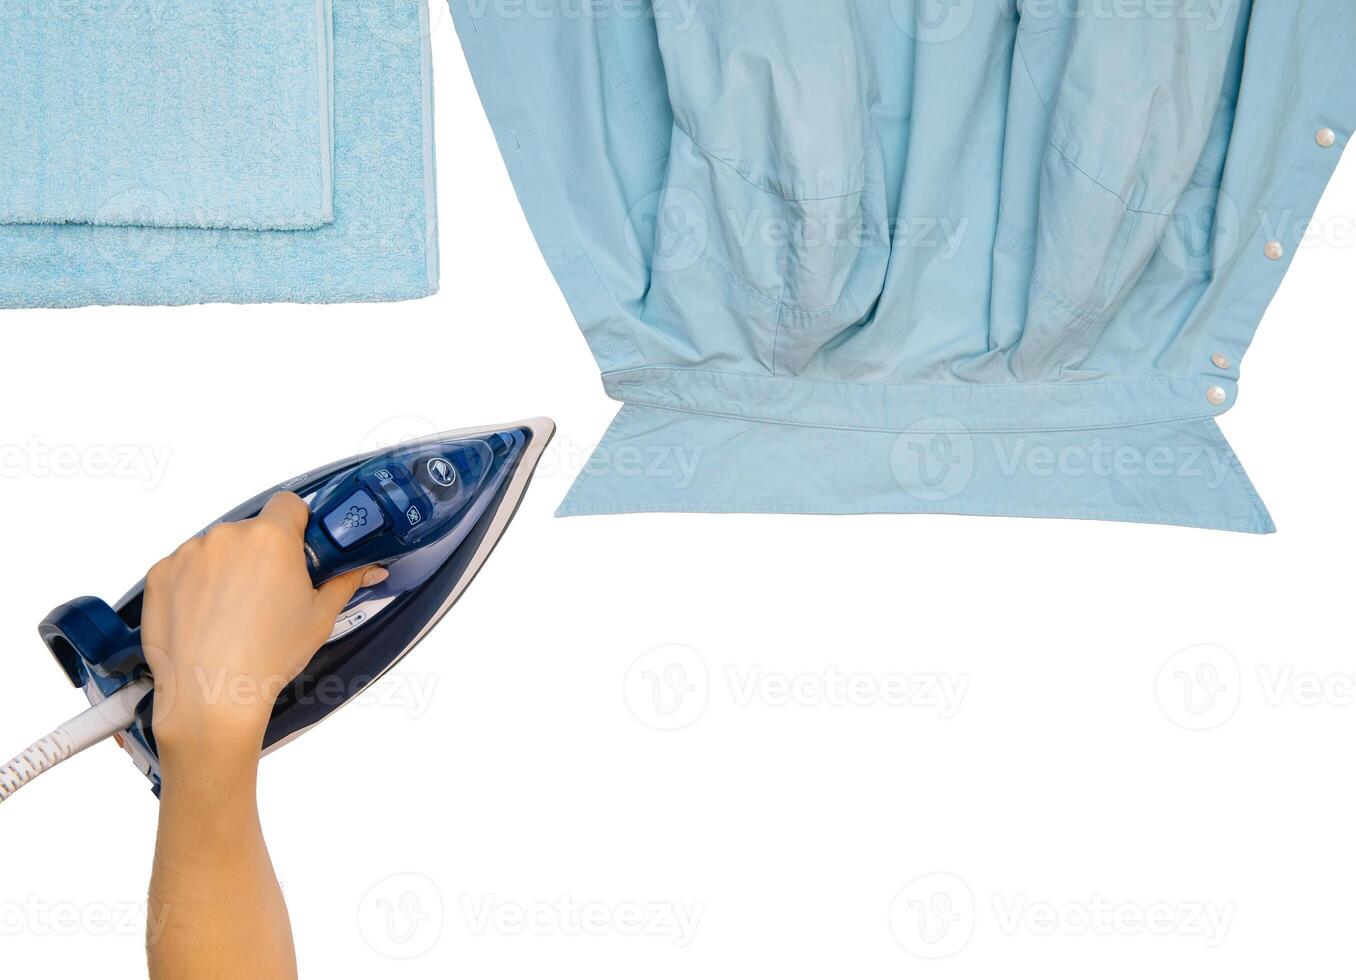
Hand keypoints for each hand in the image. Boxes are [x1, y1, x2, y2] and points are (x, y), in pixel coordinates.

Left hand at [140, 492, 386, 756]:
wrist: (211, 695)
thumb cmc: (269, 656)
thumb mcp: (320, 618)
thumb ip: (344, 582)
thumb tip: (368, 569)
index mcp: (271, 537)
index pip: (288, 503)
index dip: (296, 524)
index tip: (297, 549)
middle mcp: (226, 536)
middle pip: (251, 530)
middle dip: (261, 554)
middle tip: (269, 593)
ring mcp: (188, 554)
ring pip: (216, 549)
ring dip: (226, 568)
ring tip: (233, 613)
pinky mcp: (160, 575)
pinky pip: (183, 567)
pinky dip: (194, 585)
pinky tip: (205, 618)